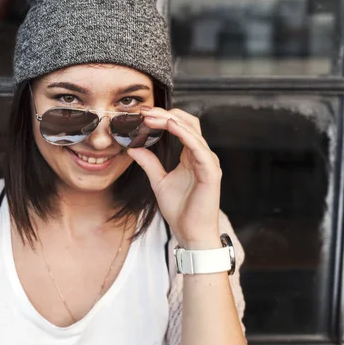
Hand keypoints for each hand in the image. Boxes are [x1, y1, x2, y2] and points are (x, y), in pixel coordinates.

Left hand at [127, 107, 221, 248]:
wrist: (191, 233)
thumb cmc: (180, 209)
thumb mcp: (158, 181)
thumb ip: (149, 162)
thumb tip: (132, 147)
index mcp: (191, 156)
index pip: (180, 126)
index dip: (162, 117)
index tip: (142, 114)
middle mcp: (202, 155)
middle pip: (188, 122)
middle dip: (165, 113)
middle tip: (144, 111)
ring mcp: (208, 162)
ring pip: (192, 130)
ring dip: (171, 120)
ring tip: (151, 116)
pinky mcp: (211, 172)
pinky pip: (198, 147)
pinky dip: (184, 134)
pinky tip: (170, 126)